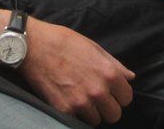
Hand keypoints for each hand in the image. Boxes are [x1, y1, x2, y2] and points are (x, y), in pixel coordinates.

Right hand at [19, 20, 134, 124]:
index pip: (127, 98)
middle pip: (114, 115)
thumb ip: (114, 65)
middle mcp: (98, 91)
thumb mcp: (94, 47)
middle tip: (96, 98)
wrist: (33, 47)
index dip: (119, 95)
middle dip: (107, 107)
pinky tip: (67, 99)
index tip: (111, 92)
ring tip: (79, 97)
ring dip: (90, 112)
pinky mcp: (63, 110)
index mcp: (109, 73)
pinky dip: (74, 113)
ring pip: (95, 120)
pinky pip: (76, 120)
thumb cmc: (64, 42)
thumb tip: (130, 77)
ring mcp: (80, 103)